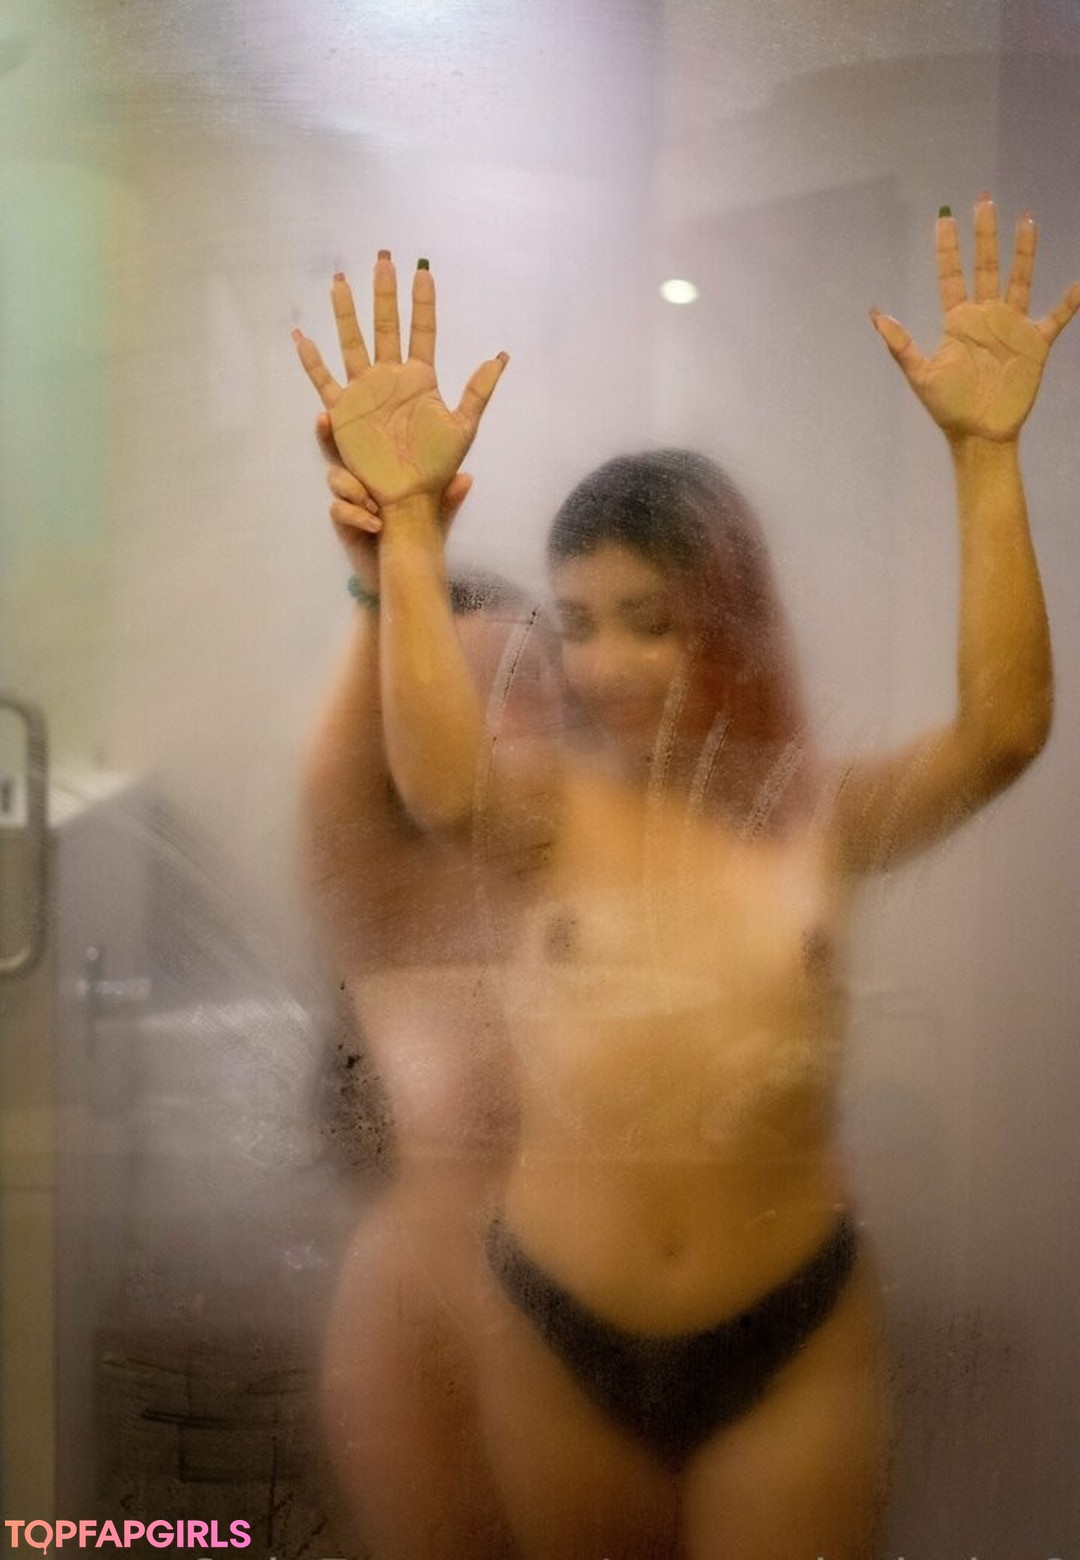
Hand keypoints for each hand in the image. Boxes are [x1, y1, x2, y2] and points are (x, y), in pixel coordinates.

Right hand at [295, 254, 507, 503]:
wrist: (409, 499)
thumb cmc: (436, 467)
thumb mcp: (463, 427)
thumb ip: (478, 391)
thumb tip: (500, 357)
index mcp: (420, 379)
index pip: (422, 331)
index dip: (423, 302)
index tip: (423, 270)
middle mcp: (390, 379)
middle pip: (386, 327)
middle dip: (385, 294)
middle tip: (383, 259)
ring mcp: (365, 392)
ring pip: (353, 343)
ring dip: (347, 313)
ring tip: (341, 280)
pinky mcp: (345, 413)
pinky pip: (324, 382)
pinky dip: (313, 362)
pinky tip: (302, 337)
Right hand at [314, 412, 472, 586]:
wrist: (408, 571)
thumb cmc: (422, 534)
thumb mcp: (439, 512)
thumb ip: (448, 496)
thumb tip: (467, 478)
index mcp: (383, 466)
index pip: (368, 437)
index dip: (362, 420)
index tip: (356, 400)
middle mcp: (361, 478)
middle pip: (336, 448)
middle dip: (327, 433)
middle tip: (324, 418)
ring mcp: (349, 499)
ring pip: (336, 477)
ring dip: (353, 487)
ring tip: (374, 504)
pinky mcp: (343, 521)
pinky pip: (338, 508)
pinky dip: (356, 515)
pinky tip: (374, 525)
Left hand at [871, 194, 1079, 441]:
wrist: (980, 434)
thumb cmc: (948, 408)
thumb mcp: (920, 374)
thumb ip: (900, 344)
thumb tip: (875, 313)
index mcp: (957, 320)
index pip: (951, 274)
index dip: (947, 247)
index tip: (944, 216)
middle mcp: (985, 316)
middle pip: (986, 266)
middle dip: (985, 234)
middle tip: (984, 200)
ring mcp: (1011, 327)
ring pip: (1019, 279)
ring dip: (1023, 251)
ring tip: (1026, 219)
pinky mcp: (1035, 343)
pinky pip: (1056, 317)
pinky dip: (1069, 301)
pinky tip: (1079, 283)